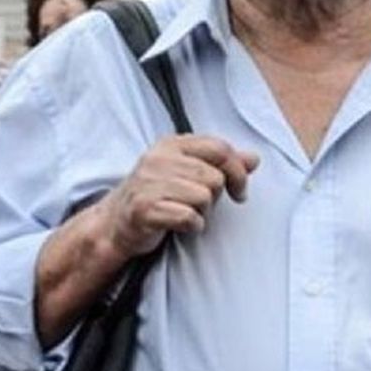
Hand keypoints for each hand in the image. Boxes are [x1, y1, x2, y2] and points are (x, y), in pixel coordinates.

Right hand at [95, 135, 258, 258]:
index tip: (238, 191)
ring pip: (204, 197)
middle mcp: (158, 159)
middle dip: (215, 197)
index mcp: (172, 144)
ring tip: (186, 212)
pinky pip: (189, 217)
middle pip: (215, 177)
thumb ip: (222, 164)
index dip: (237, 172)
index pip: (220, 148)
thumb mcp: (189, 173)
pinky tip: (181, 225)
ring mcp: (148, 183)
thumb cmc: (158, 195)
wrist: (116, 223)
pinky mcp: (144, 209)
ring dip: (202, 212)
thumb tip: (254, 158)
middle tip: (200, 204)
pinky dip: (192, 226)